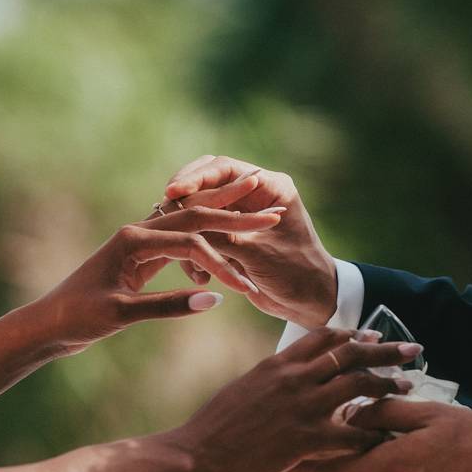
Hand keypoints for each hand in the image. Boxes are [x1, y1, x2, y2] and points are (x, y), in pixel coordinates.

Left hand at [31, 207, 280, 355]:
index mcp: (134, 240)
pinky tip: (228, 239)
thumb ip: (168, 305)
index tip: (249, 287)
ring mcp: (140, 242)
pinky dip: (208, 240)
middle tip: (273, 213)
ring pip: (191, 225)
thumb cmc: (78, 319)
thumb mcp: (122, 315)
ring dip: (225, 220)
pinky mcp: (141, 256)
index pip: (191, 244)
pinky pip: (181, 242)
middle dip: (235, 215)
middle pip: (196, 218)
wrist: (47, 324)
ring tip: (258, 212)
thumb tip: (215, 299)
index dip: (223, 264)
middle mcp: (138, 232)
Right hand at [162, 155, 337, 328]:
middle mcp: (255, 195)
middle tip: (161, 210)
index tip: (172, 192)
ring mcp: (242, 215)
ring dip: (190, 231)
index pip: (224, 169)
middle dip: (183, 199)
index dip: (195, 178)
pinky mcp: (232, 236)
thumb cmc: (296, 275)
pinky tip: (199, 277)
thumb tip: (184, 224)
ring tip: (191, 262)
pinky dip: (198, 253)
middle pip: (208, 182)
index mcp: (270, 187)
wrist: (310, 302)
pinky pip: (204, 233)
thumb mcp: (257, 254)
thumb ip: (223, 237)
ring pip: (201, 209)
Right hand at [171, 328, 425, 471]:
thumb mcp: (243, 390)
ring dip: (387, 384)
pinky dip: (372, 434)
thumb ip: (269, 381)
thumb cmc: (212, 428)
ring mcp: (301, 406)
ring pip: (358, 385)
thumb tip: (282, 380)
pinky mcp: (306, 438)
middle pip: (349, 353)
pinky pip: (352, 432)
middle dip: (385, 349)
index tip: (372, 335)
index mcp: (277, 363)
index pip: (324, 337)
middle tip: (413, 349)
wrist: (196, 455)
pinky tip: (386, 437)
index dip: (353, 334)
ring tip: (408, 387)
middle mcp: (293, 377)